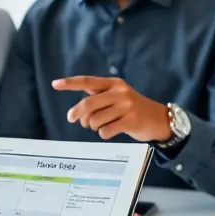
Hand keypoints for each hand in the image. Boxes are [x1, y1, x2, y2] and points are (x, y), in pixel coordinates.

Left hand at [51, 76, 171, 142]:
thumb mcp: (118, 96)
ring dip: (93, 126)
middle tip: (74, 120)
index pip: (87, 81)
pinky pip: (105, 131)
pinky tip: (110, 132)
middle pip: (87, 104)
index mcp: (113, 83)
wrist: (159, 119)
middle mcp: (119, 92)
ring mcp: (126, 106)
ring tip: (101, 126)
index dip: (70, 83)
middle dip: (77, 114)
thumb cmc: (132, 109)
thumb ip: (99, 98)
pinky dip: (103, 134)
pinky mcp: (130, 121)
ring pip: (94, 120)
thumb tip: (77, 111)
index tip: (54, 84)